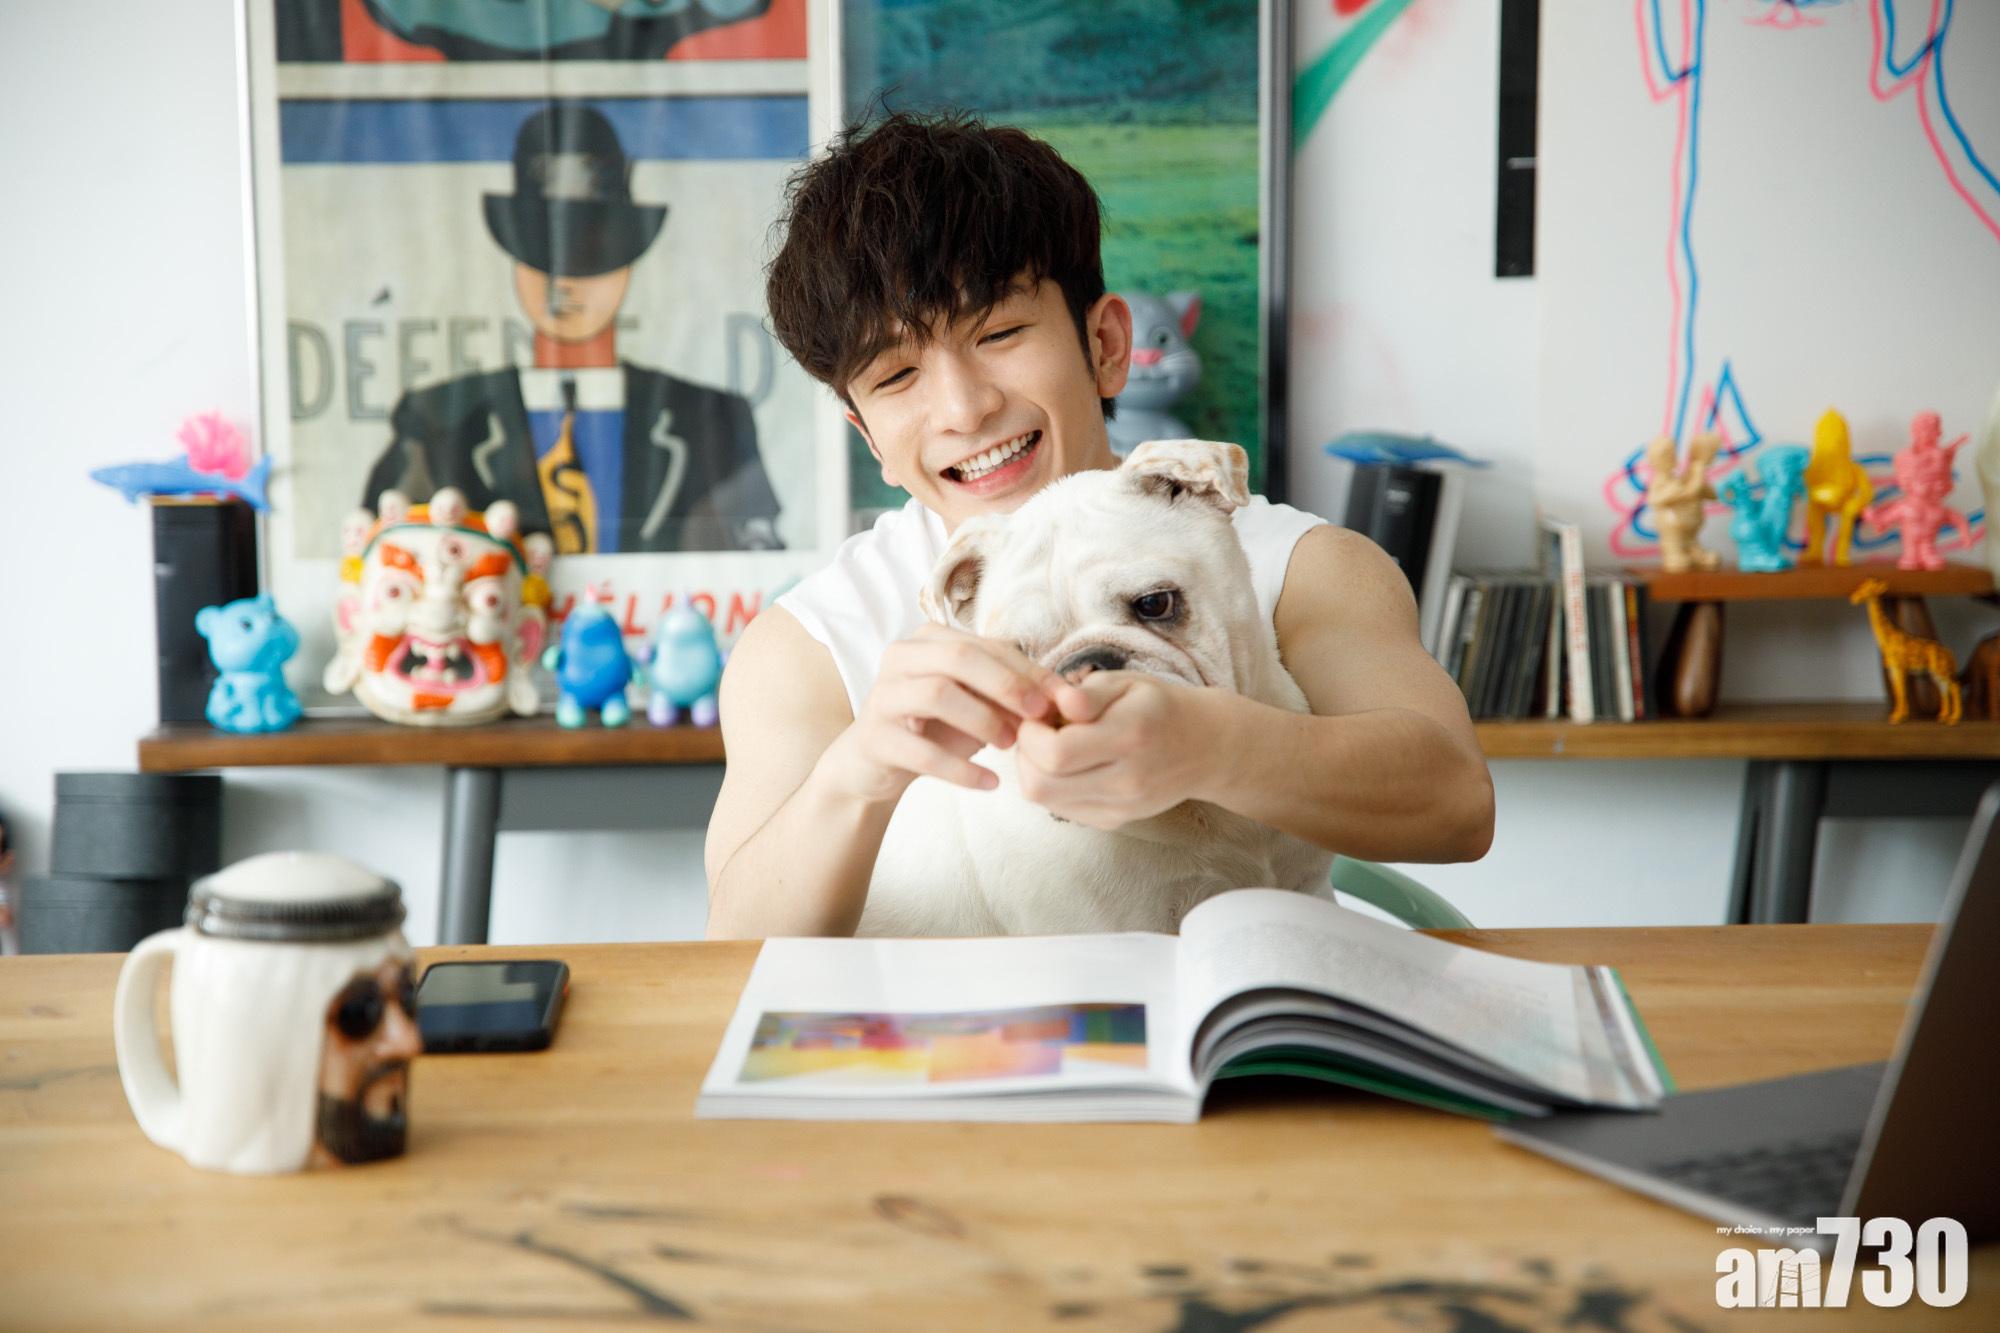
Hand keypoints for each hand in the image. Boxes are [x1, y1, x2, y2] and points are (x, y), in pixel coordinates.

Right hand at [821, 624, 1091, 804]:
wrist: (875, 764)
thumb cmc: (936, 728)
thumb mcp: (977, 705)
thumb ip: (1013, 696)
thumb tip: (1067, 701)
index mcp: (930, 639)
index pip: (989, 645)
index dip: (1031, 670)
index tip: (1067, 698)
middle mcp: (901, 656)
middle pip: (961, 657)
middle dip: (1008, 685)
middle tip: (1040, 716)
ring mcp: (883, 694)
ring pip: (938, 693)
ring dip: (983, 719)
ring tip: (1010, 746)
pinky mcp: (874, 737)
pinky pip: (921, 751)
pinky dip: (961, 769)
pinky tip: (991, 783)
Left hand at [1013, 672, 1220, 829]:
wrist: (1206, 748)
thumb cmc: (1159, 707)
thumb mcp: (1127, 683)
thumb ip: (1088, 693)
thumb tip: (1059, 704)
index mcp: (1129, 736)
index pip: (1055, 752)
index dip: (1031, 733)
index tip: (1039, 715)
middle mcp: (1126, 779)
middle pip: (1041, 786)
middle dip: (1025, 755)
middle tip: (1039, 733)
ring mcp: (1121, 807)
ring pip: (1046, 801)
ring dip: (1035, 772)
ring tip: (1053, 748)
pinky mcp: (1116, 821)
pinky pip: (1063, 810)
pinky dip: (1054, 788)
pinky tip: (1070, 767)